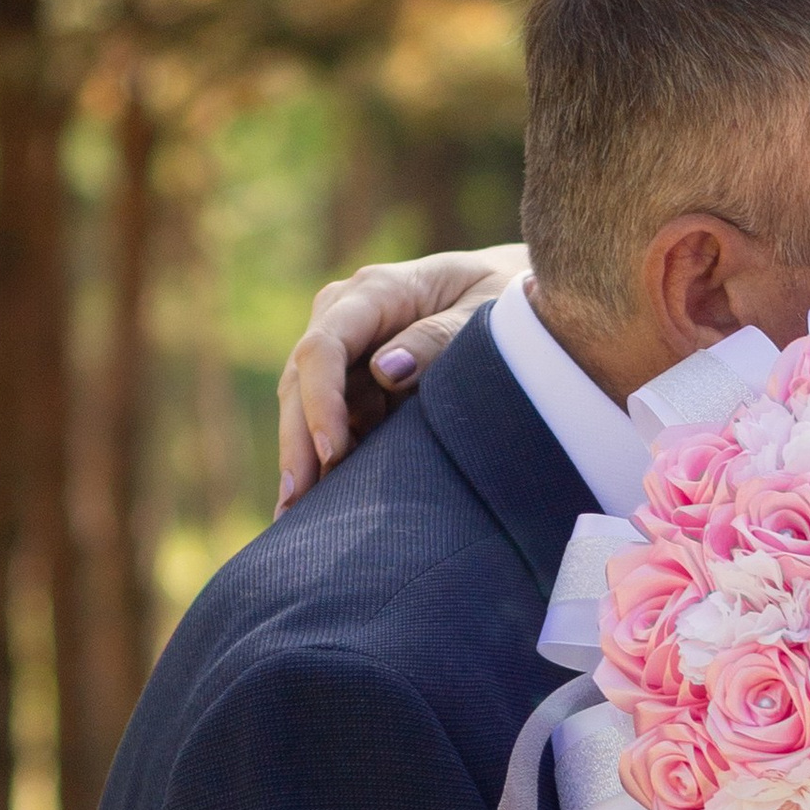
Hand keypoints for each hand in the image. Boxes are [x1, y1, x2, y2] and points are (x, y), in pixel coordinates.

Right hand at [274, 246, 527, 512]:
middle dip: (297, 443)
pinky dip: (325, 461)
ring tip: (294, 518)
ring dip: (302, 459)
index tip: (331, 453)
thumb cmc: (506, 301)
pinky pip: (331, 422)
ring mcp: (347, 351)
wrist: (515, 300)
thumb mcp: (490, 311)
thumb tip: (386, 370)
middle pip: (300, 380)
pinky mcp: (356, 382)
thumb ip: (441, 336)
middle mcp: (347, 317)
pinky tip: (318, 506)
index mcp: (377, 291)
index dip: (320, 401)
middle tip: (294, 504)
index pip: (326, 346)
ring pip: (304, 406)